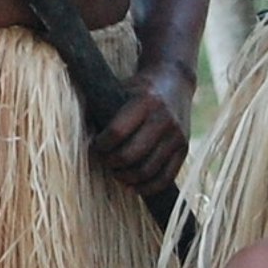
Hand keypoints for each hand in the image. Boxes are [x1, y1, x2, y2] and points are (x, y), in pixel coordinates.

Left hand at [91, 75, 190, 199]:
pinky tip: (133, 185)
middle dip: (111, 163)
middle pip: (130, 155)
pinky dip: (147, 187)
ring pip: (147, 171)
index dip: (100, 145)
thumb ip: (103, 111)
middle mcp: (163, 118)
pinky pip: (165, 178)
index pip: (116, 133)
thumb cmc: (139, 88)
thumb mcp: (120, 90)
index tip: (95, 146)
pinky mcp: (184, 148)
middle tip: (104, 160)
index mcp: (145, 101)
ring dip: (126, 178)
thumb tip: (84, 139)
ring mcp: (176, 135)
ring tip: (117, 172)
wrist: (174, 80)